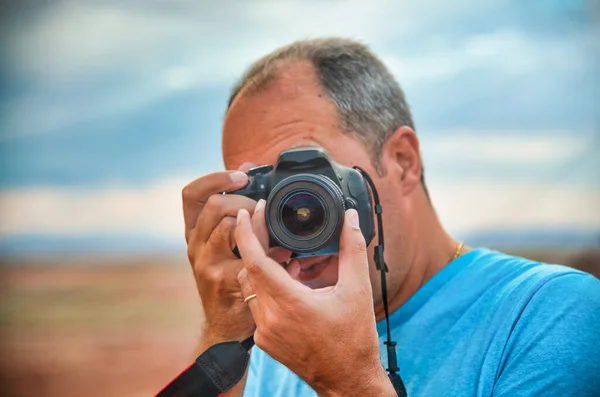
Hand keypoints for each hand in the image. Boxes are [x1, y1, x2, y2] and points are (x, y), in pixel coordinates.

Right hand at [183, 164, 289, 349]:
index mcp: (195, 230)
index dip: (216, 178)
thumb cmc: (232, 275)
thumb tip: (248, 168)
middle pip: (215, 206)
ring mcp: (206, 263)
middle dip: (246, 201)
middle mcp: (195, 244)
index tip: (243, 175)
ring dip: (258, 223)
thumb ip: (237, 207)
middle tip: (265, 208)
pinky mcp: (222, 280)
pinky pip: (248, 254)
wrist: (226, 324)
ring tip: (274, 231)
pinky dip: (271, 250)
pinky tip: (285, 254)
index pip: (192, 193)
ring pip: (229, 226)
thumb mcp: (227, 241)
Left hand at [235, 204, 394, 395]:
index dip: (247, 234)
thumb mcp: (358, 290)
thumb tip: (349, 219)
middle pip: (250, 271)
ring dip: (265, 268)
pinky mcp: (264, 341)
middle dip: (260, 247)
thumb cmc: (353, 340)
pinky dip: (269, 288)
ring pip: (252, 287)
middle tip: (274, 230)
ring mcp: (264, 332)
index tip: (246, 213)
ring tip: (289, 258)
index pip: (255, 262)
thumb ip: (353, 249)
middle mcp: (270, 319)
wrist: (348, 380)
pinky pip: (257, 305)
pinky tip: (291, 284)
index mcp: (290, 304)